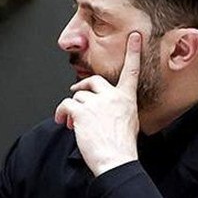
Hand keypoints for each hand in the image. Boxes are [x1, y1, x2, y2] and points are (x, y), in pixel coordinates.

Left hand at [55, 32, 140, 175]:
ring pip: (77, 96)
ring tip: (74, 123)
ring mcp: (96, 103)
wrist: (116, 160)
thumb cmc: (122, 147)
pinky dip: (62, 113)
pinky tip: (64, 122)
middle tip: (76, 90)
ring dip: (72, 108)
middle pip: (93, 80)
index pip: (132, 71)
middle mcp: (112, 96)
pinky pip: (66, 104)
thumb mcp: (130, 123)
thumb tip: (106, 109)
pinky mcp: (81, 111)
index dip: (134, 52)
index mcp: (126, 99)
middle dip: (82, 86)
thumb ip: (118, 109)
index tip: (135, 37)